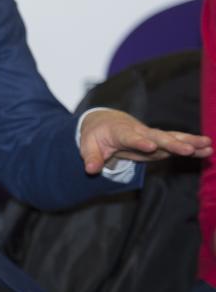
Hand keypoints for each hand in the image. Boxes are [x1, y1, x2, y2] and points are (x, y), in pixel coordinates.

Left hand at [80, 108, 211, 174]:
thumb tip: (91, 170)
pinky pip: (177, 143)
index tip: (150, 146)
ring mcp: (152, 137)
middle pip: (157, 137)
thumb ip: (91, 157)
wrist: (106, 121)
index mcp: (120, 132)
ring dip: (189, 141)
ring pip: (171, 138)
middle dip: (173, 143)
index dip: (139, 142)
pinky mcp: (159, 143)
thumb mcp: (88, 145)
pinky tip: (208, 150)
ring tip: (208, 145)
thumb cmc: (96, 135)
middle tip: (188, 148)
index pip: (130, 137)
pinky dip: (192, 146)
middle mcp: (139, 132)